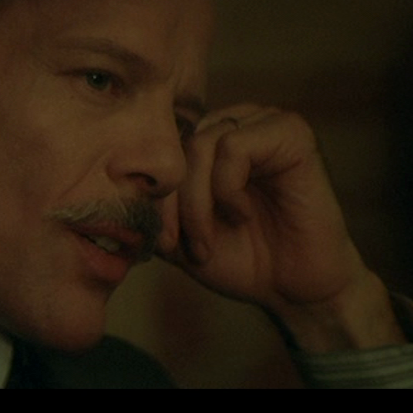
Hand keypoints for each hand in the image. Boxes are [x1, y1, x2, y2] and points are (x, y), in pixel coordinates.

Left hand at [157, 104, 405, 352]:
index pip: (161, 149)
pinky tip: (243, 215)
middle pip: (177, 145)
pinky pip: (235, 146)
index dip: (155, 196)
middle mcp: (236, 122)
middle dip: (174, 202)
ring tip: (210, 239)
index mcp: (211, 139)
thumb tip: (117, 187)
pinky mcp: (291, 133)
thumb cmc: (241, 258)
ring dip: (198, 202)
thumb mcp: (179, 233)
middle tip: (190, 246)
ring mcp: (264, 123)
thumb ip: (152, 205)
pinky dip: (228, 189)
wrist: (294, 289)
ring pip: (201, 144)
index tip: (164, 243)